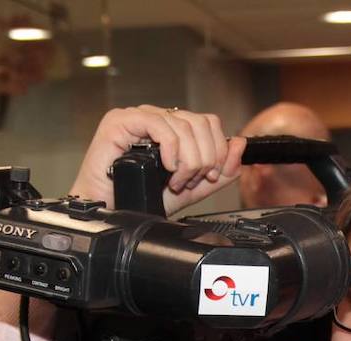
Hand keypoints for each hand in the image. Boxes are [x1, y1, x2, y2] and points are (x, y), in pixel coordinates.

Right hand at [70, 105, 246, 216]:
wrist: (111, 212)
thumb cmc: (141, 200)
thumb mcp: (192, 189)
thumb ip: (219, 172)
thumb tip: (239, 144)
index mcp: (174, 130)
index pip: (209, 123)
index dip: (217, 149)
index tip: (210, 176)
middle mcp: (158, 119)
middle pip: (200, 123)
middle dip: (204, 158)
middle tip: (191, 182)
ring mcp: (139, 117)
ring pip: (184, 125)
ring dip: (187, 160)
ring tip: (175, 181)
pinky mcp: (122, 121)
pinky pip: (159, 124)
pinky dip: (171, 148)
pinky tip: (167, 167)